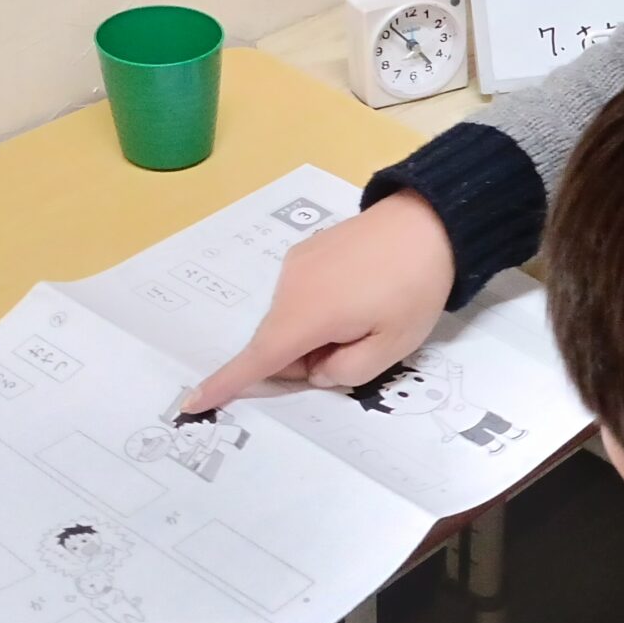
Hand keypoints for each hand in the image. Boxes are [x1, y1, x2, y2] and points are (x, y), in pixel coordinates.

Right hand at [184, 191, 455, 410]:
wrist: (431, 220)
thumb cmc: (415, 287)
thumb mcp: (391, 347)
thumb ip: (344, 372)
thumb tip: (314, 367)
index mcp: (305, 315)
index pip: (258, 359)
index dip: (226, 383)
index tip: (192, 402)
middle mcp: (289, 287)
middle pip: (279, 342)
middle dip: (309, 358)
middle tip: (364, 343)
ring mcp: (296, 264)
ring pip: (292, 319)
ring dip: (319, 331)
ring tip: (371, 310)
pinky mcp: (307, 249)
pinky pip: (302, 294)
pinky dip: (322, 307)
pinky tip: (363, 291)